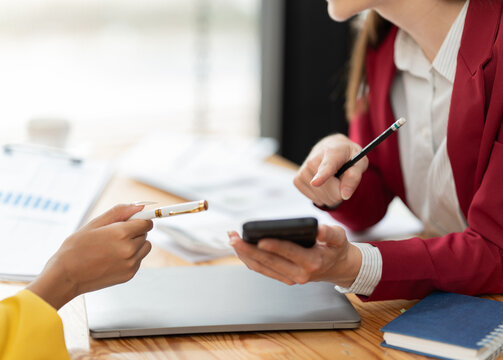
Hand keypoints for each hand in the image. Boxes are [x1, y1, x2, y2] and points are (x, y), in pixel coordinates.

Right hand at [28, 204, 152, 308]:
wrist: (66, 276)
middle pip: (146, 234)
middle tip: (114, 235)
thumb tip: (140, 206)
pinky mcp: (129, 275)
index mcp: (122, 234)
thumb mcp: (95, 224)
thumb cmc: (75, 249)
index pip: (146, 222)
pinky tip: (113, 257)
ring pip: (145, 247)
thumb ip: (120, 212)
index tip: (130, 220)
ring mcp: (131, 264)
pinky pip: (139, 260)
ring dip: (136, 244)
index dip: (138, 219)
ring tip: (115, 246)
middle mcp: (130, 250)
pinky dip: (131, 257)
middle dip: (135, 231)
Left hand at [228, 225, 361, 287]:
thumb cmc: (336, 248)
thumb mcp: (339, 238)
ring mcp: (290, 278)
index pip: (289, 253)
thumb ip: (330, 234)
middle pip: (269, 261)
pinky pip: (263, 269)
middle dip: (249, 249)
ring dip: (244, 254)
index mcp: (312, 263)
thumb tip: (319, 230)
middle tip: (234, 237)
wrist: (337, 268)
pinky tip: (240, 247)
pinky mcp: (283, 277)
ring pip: (262, 267)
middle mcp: (299, 274)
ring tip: (232, 239)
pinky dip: (249, 259)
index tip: (259, 240)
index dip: (274, 246)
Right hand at [293, 134, 367, 207]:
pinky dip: (321, 197)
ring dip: (330, 197)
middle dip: (338, 193)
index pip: (325, 166)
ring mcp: (303, 170)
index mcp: (332, 152)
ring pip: (319, 196)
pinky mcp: (297, 179)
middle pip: (325, 188)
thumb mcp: (359, 162)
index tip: (315, 182)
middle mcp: (313, 159)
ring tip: (333, 183)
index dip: (321, 175)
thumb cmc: (347, 155)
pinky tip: (324, 187)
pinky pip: (312, 198)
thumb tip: (345, 195)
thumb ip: (354, 177)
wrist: (331, 147)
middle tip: (342, 182)